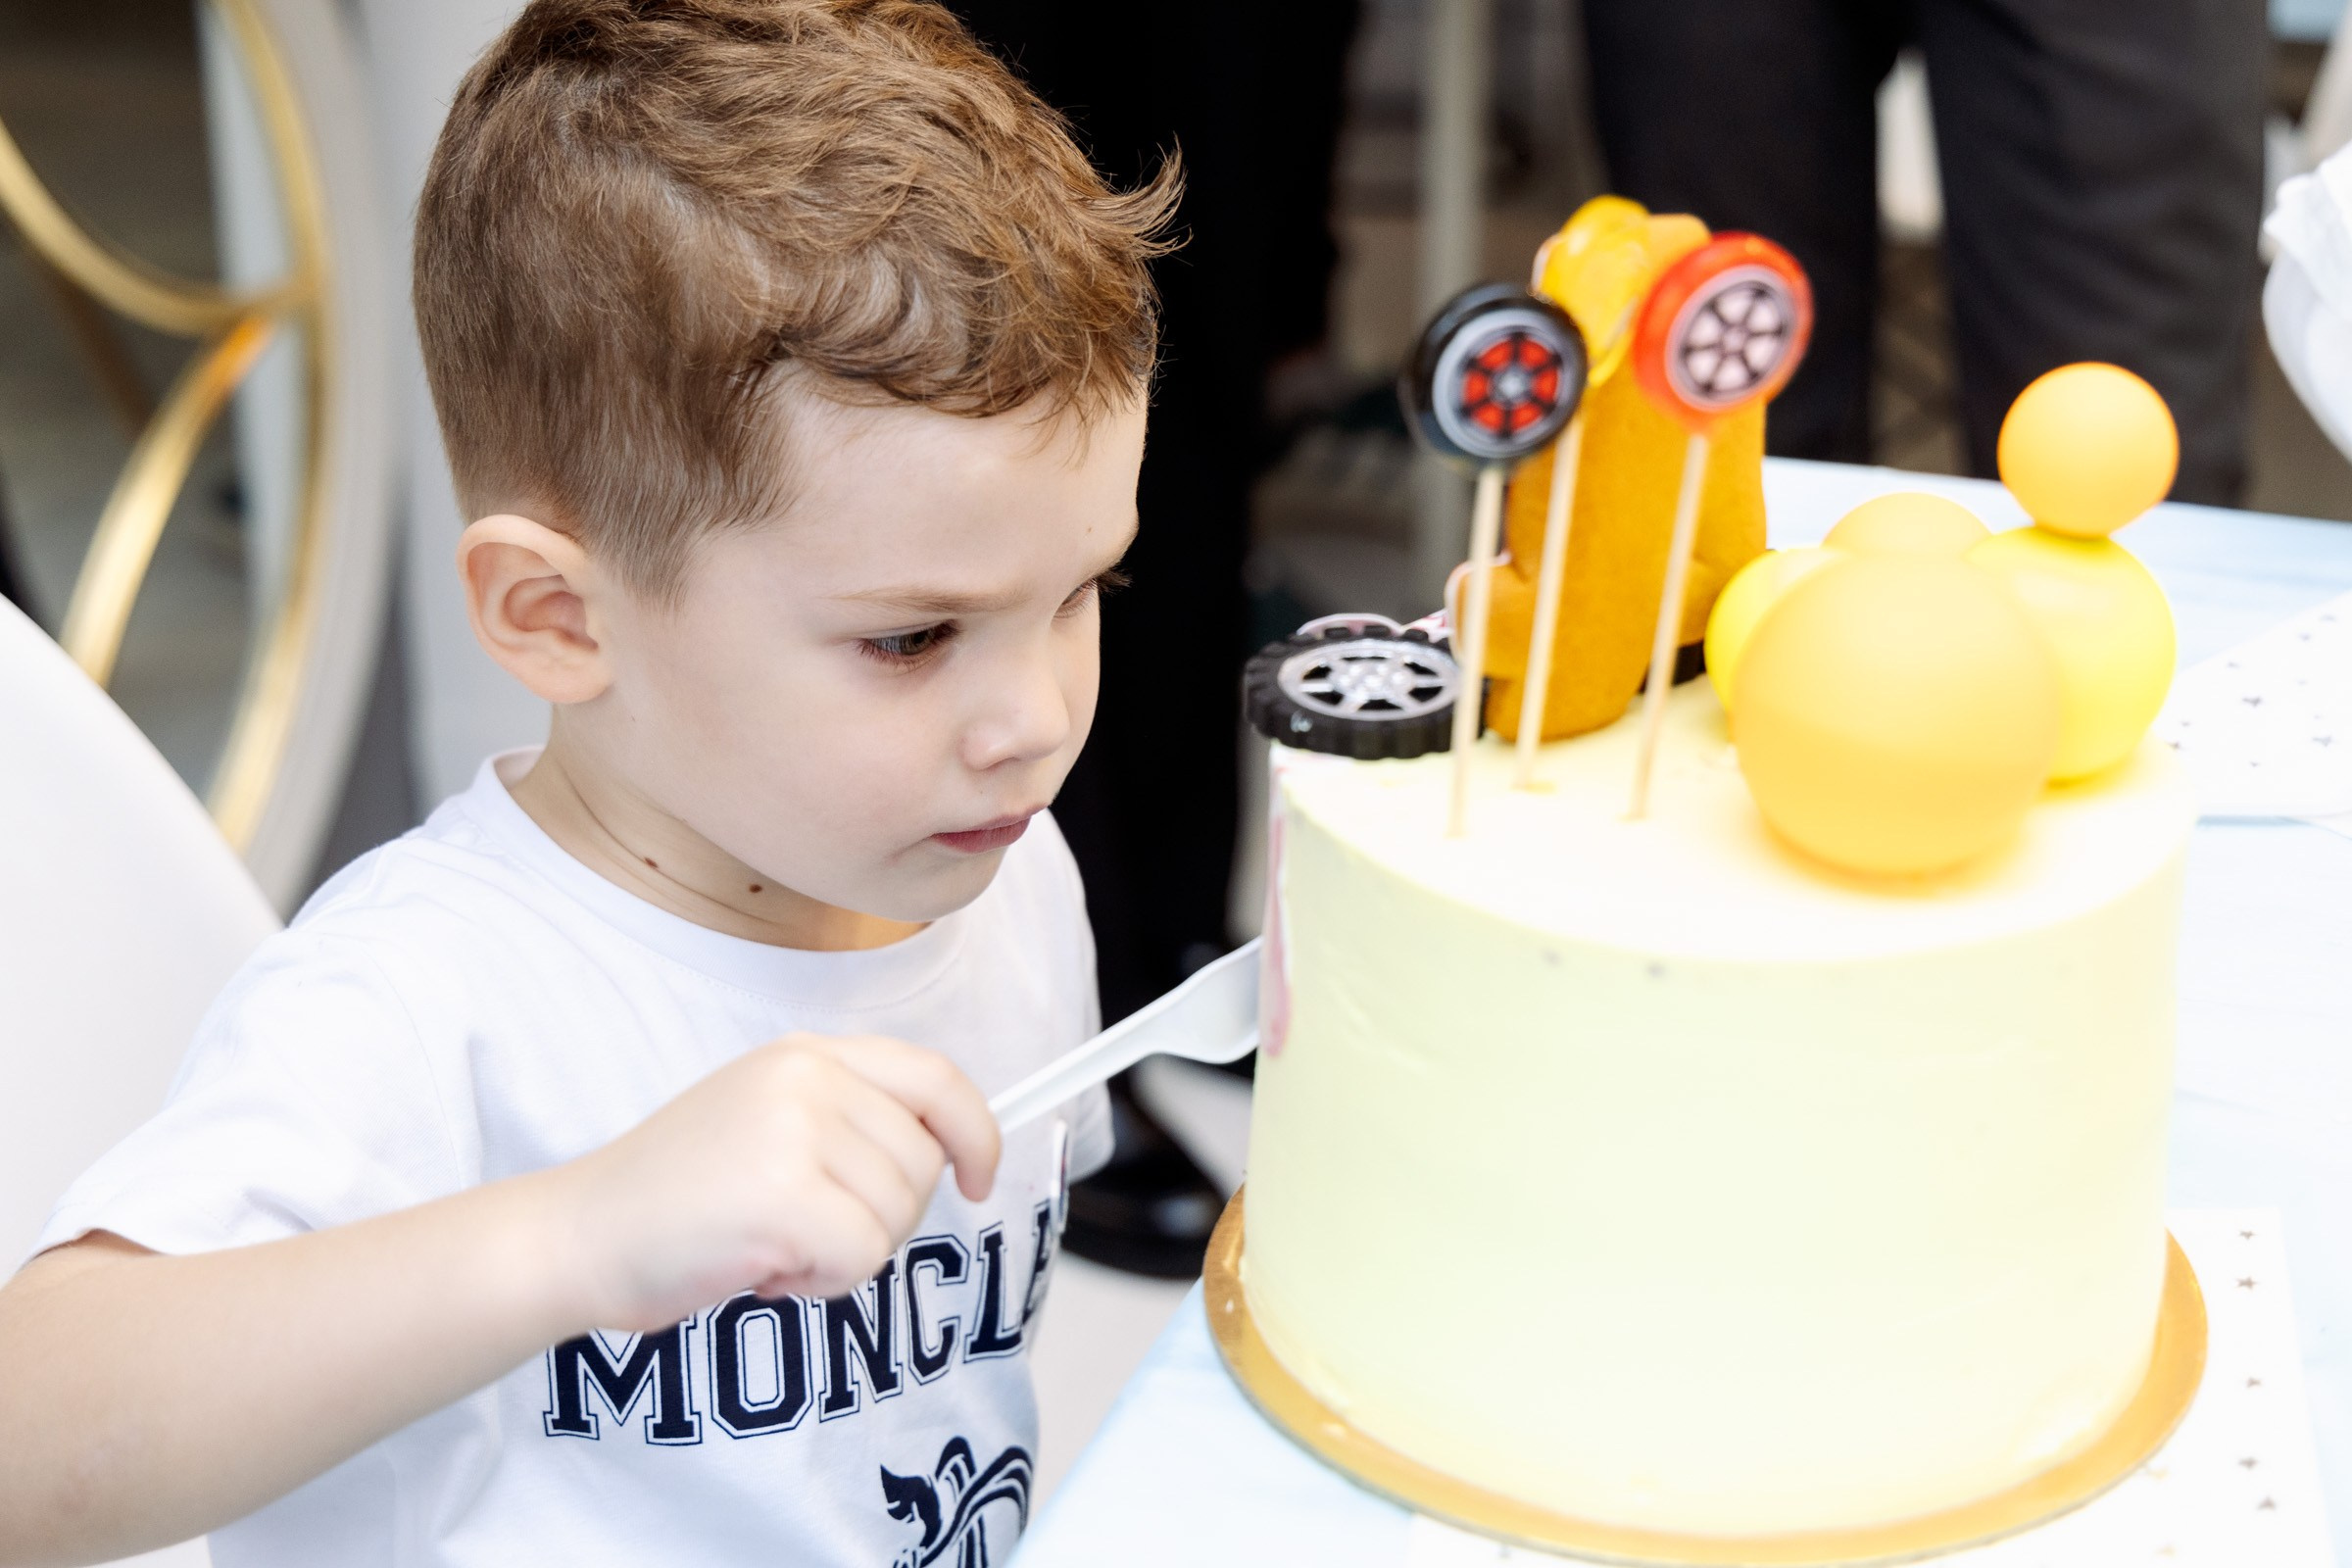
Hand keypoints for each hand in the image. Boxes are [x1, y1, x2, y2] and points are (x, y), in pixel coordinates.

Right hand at [550, 1034, 998, 1330]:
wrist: (577, 1235)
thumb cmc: (672, 1198)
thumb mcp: (765, 1121)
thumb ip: (844, 1119)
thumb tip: (944, 1148)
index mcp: (805, 1054)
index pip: (933, 1077)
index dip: (974, 1130)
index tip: (977, 1177)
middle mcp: (806, 1077)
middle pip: (921, 1160)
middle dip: (884, 1217)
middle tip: (805, 1232)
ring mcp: (795, 1130)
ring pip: (897, 1213)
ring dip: (846, 1253)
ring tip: (771, 1244)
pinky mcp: (784, 1194)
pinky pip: (864, 1256)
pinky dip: (825, 1281)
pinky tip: (764, 1269)